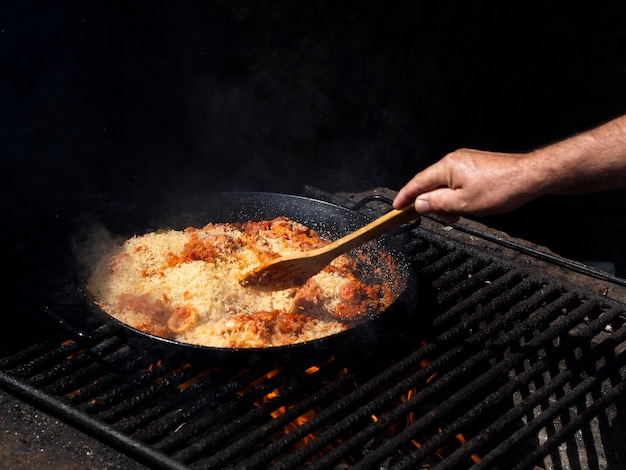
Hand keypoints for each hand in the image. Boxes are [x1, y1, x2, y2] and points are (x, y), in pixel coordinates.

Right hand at [393, 148, 536, 222]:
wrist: (530, 176)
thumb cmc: (499, 189)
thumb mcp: (462, 203)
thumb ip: (436, 203)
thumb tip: (418, 203)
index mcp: (446, 167)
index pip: (417, 182)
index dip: (405, 196)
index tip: (396, 207)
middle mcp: (453, 160)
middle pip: (431, 183)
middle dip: (431, 203)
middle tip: (442, 218)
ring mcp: (466, 161)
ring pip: (445, 183)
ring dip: (446, 201)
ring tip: (458, 214)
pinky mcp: (476, 164)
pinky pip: (457, 180)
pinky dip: (456, 194)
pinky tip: (466, 205)